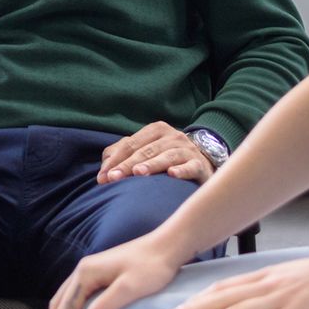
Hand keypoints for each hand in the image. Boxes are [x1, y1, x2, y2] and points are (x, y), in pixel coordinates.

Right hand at [46, 234, 183, 308]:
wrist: (166, 247)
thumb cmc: (151, 266)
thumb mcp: (128, 289)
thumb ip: (104, 308)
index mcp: (85, 273)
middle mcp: (82, 270)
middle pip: (59, 303)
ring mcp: (90, 271)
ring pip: (65, 299)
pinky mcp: (99, 274)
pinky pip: (76, 296)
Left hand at [98, 121, 213, 184]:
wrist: (205, 160)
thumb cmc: (167, 156)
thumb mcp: (147, 150)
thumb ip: (124, 154)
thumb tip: (104, 170)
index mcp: (155, 130)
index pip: (131, 144)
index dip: (116, 159)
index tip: (103, 177)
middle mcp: (172, 136)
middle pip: (146, 150)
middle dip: (128, 164)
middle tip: (114, 178)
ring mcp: (187, 149)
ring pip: (167, 156)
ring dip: (152, 164)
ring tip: (138, 173)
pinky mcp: (200, 164)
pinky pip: (191, 167)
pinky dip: (181, 170)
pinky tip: (172, 175)